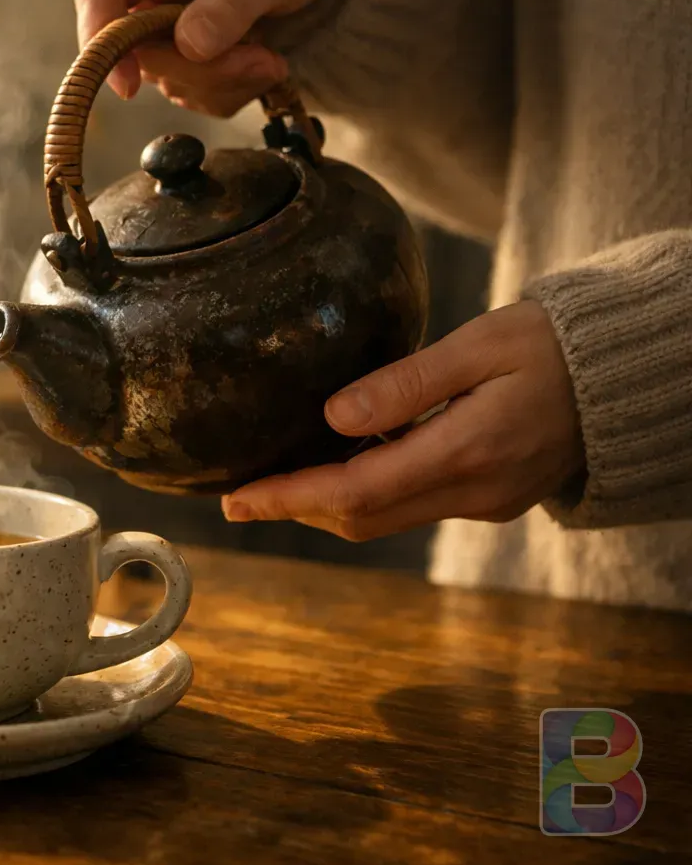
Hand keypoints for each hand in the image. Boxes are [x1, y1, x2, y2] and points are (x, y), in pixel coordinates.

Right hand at [75, 0, 355, 113]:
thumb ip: (231, 5)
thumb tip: (189, 46)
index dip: (102, 44)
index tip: (128, 86)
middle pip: (138, 50)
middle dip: (198, 71)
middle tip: (260, 62)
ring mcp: (166, 16)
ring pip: (167, 76)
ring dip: (221, 82)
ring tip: (270, 59)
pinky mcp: (185, 44)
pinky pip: (192, 86)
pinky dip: (229, 87)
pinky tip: (262, 62)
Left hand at [220, 302, 586, 540]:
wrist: (626, 377)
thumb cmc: (551, 345)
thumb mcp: (479, 344)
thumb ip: (405, 383)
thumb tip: (332, 418)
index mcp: (467, 451)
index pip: (356, 491)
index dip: (290, 498)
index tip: (238, 499)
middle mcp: (475, 491)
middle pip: (362, 519)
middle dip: (296, 509)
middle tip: (237, 497)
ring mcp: (485, 503)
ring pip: (384, 520)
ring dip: (325, 506)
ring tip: (271, 485)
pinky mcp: (490, 499)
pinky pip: (411, 508)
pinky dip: (364, 495)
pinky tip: (334, 468)